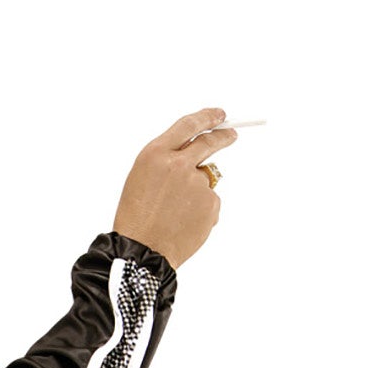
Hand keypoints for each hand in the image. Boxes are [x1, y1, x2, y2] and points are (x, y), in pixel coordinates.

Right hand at [112, 106, 236, 269]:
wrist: (142, 252)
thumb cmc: (136, 219)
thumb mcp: (141, 179)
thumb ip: (166, 162)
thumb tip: (195, 157)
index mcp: (155, 155)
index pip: (188, 125)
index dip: (206, 117)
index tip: (219, 114)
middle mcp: (178, 164)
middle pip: (209, 143)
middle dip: (223, 137)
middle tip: (231, 135)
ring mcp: (197, 183)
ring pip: (206, 180)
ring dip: (197, 191)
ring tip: (176, 213)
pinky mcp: (210, 203)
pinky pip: (210, 202)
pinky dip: (201, 211)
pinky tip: (183, 223)